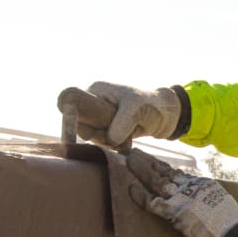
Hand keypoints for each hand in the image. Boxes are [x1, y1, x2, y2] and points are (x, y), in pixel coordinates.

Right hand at [56, 82, 181, 148]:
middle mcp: (94, 103)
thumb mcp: (136, 110)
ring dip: (107, 141)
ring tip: (126, 136)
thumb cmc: (151, 105)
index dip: (72, 117)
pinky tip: (127, 141)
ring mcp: (101, 117)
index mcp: (96, 91)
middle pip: (80, 124)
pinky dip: (113, 145)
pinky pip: (102, 142)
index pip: (69, 103)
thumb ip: (121, 123)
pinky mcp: (108, 130)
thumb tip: (109, 139)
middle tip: (113, 135)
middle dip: (95, 134)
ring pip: (91, 136)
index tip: (86, 130)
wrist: (168, 115)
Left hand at [125, 148, 237, 236]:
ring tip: (128, 161)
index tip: (149, 159)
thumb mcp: (217, 199)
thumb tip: (194, 194)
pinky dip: (141, 197)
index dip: (159, 165)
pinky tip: (131, 189)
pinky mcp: (174, 211)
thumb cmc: (228, 220)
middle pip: (163, 171)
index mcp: (198, 183)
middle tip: (133, 153)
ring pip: (155, 181)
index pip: (173, 172)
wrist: (232, 229)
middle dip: (147, 162)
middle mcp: (188, 186)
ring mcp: (181, 197)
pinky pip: (153, 203)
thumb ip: (203, 193)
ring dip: (140, 171)